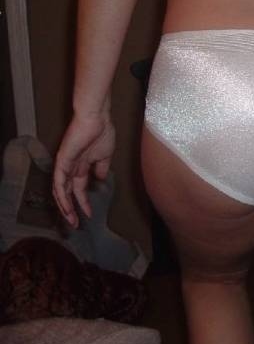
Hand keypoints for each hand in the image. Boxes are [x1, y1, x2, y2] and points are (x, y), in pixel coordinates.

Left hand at [52, 113, 114, 227]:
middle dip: (71, 209)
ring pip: (60, 191)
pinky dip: (61, 195)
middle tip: (75, 224)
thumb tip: (100, 179)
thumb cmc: (102, 132)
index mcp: (82, 166)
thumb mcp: (105, 155)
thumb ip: (101, 168)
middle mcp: (71, 167)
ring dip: (65, 206)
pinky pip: (58, 182)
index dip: (84, 202)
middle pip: (67, 193)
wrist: (97, 118)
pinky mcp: (62, 161)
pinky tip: (66, 205)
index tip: (90, 215)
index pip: (79, 189)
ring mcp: (65, 164)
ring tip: (71, 219)